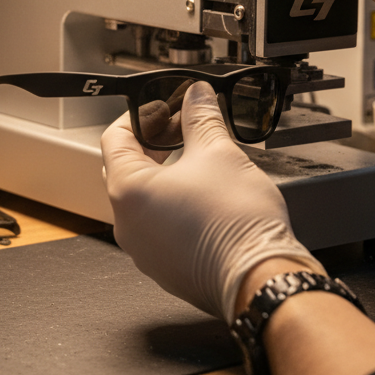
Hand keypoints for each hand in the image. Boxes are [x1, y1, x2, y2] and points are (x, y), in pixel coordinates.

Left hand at [101, 81, 322, 323]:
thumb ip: (201, 117)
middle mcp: (127, 225)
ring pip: (144, 201)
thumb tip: (196, 96)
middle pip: (126, 169)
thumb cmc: (235, 223)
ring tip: (199, 162)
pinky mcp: (165, 268)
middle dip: (154, 144)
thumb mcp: (218, 152)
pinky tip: (205, 198)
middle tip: (184, 129)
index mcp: (127, 191)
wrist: (260, 278)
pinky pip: (159, 228)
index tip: (166, 108)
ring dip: (166, 176)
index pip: (114, 138)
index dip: (141, 116)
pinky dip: (174, 207)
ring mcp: (144, 251)